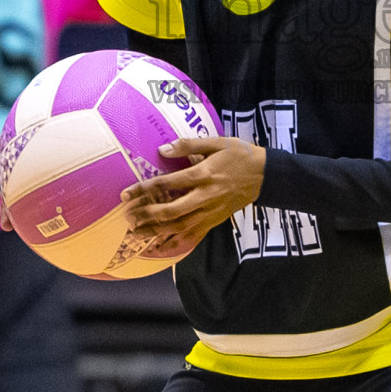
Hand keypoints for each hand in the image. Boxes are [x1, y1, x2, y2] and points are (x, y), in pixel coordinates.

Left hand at [120, 137, 265, 256]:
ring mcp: (210, 212)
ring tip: (136, 233)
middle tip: (128, 216)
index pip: (168, 183)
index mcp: (203, 175)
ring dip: (156, 231)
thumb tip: (162, 150)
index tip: (126, 193)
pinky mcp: (214, 222)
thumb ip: (188, 145)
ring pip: (179, 227)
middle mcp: (205, 197)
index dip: (145, 189)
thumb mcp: (216, 142)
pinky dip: (175, 244)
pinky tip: (159, 248)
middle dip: (147, 215)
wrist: (264, 175)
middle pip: (170, 211)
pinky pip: (192, 237)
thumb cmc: (239, 154)